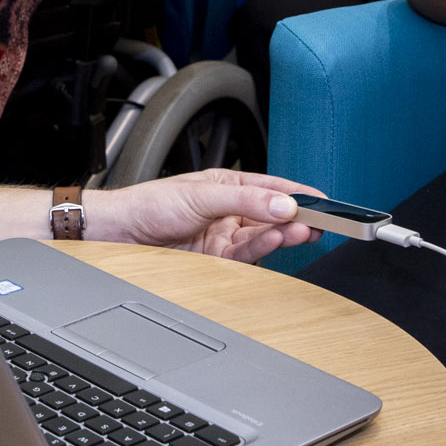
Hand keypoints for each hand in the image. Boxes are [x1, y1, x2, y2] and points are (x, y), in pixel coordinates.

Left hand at [90, 170, 315, 262]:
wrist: (120, 234)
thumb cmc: (150, 204)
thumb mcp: (202, 194)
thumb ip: (245, 200)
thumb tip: (282, 204)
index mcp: (228, 185)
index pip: (272, 188)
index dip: (298, 194)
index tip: (324, 201)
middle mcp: (230, 211)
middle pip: (272, 215)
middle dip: (298, 217)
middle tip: (322, 221)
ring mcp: (224, 236)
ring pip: (263, 236)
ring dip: (284, 234)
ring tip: (303, 230)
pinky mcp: (216, 260)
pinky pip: (247, 254)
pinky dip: (264, 248)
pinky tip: (277, 240)